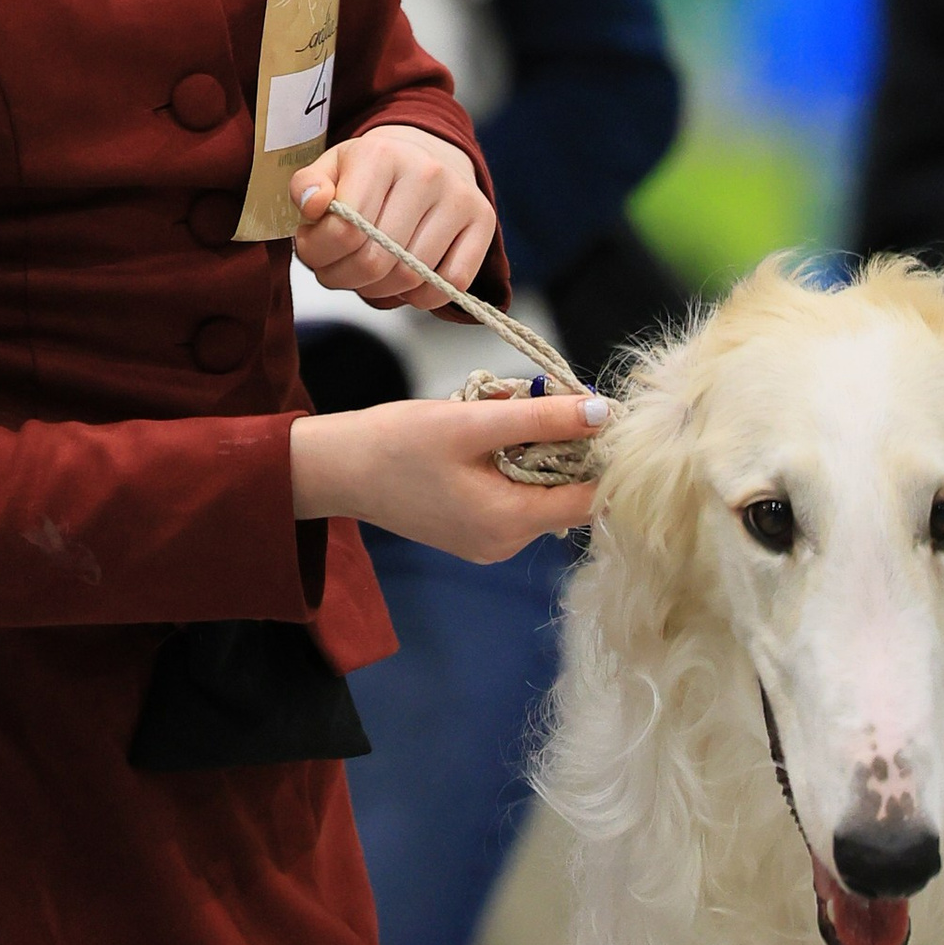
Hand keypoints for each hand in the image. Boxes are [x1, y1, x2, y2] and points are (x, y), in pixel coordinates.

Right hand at [290, 389, 606, 561]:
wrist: (339, 469)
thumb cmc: (398, 443)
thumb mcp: (473, 422)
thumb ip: (543, 418)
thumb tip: (604, 412)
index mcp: (510, 523)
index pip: (591, 499)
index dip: (603, 456)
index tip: (595, 412)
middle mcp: (506, 544)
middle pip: (567, 495)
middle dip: (561, 445)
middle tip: (532, 400)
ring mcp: (490, 543)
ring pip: (540, 493)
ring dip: (534, 451)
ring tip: (497, 417)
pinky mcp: (474, 532)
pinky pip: (514, 497)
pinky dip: (511, 464)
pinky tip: (482, 438)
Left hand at [292, 125, 497, 315]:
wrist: (426, 152)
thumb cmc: (371, 169)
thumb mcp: (332, 167)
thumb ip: (307, 186)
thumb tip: (313, 205)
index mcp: (380, 155)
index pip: (344, 230)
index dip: (319, 254)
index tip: (313, 250)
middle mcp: (426, 172)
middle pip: (376, 261)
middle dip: (343, 278)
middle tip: (333, 271)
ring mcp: (459, 197)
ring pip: (410, 277)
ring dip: (377, 291)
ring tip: (364, 274)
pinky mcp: (483, 220)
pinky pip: (450, 284)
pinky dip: (420, 296)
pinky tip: (403, 280)